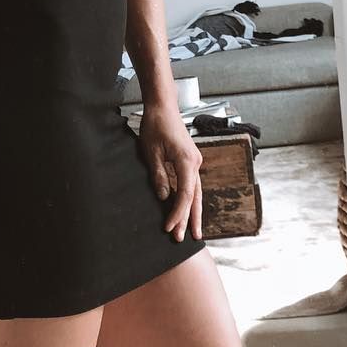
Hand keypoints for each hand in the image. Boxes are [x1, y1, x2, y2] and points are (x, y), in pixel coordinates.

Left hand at [138, 103, 203, 241]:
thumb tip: (163, 197)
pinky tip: (188, 212)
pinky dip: (190, 200)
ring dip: (192, 212)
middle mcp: (194, 163)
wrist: (163, 106)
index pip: (185, 193)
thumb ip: (158, 175)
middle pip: (195, 197)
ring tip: (192, 232)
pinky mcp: (189, 161)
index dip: (177, 212)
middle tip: (184, 239)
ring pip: (196, 192)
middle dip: (189, 219)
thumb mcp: (151, 152)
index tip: (169, 227)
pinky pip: (192, 185)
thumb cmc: (155, 125)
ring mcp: (194, 162)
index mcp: (186, 160)